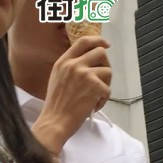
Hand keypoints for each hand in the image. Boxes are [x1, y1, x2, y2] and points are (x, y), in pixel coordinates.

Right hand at [32, 36, 111, 154]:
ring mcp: (84, 74)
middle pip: (100, 52)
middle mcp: (73, 64)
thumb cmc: (56, 106)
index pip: (83, 41)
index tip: (105, 44)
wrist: (54, 122)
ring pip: (108, 71)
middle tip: (103, 78)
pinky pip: (108, 89)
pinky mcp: (94, 86)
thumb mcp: (57, 79)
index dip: (98, 41)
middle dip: (105, 64)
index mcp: (63, 62)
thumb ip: (70, 68)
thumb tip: (89, 63)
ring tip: (95, 96)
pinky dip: (104, 99)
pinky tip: (93, 106)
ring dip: (106, 84)